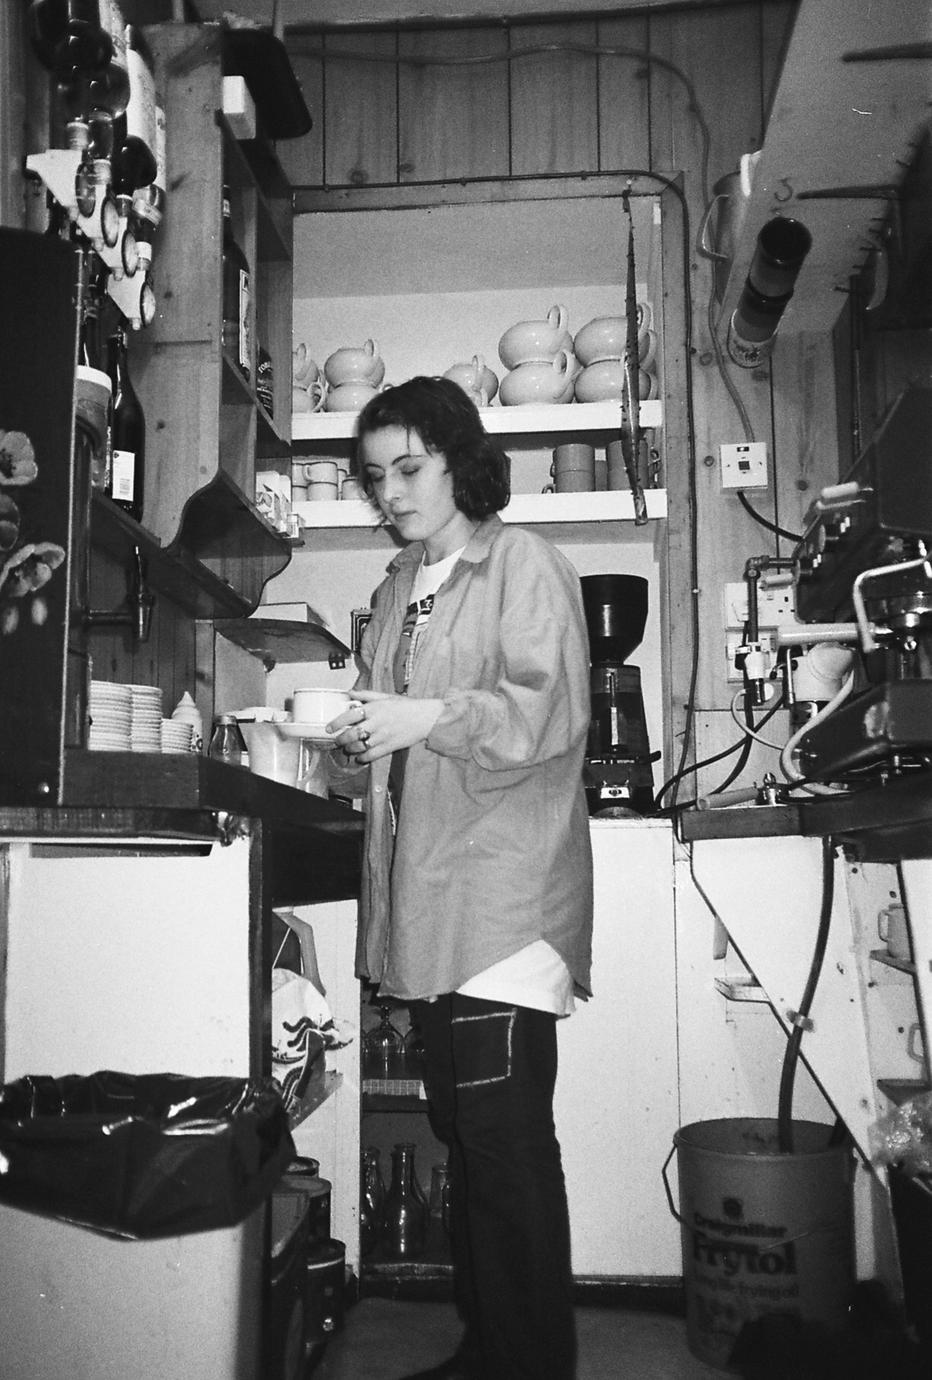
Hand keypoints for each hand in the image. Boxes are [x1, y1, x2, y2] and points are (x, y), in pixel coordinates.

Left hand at [326, 689, 443, 762]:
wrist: (426, 718)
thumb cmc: (407, 706)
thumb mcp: (386, 696)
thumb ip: (366, 695)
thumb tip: (350, 692)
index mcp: (375, 708)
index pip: (349, 715)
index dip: (336, 722)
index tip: (330, 727)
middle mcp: (377, 722)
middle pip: (352, 733)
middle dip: (341, 739)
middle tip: (337, 740)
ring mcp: (383, 736)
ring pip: (360, 746)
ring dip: (350, 749)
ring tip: (348, 748)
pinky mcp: (390, 746)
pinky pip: (372, 755)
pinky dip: (363, 758)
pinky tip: (360, 757)